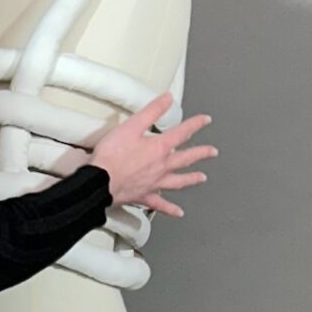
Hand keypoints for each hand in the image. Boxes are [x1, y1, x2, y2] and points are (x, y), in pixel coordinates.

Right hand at [54, 92, 217, 216]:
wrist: (99, 182)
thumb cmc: (112, 155)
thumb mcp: (131, 126)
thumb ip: (151, 111)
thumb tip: (167, 98)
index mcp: (159, 148)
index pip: (182, 133)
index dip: (196, 124)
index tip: (206, 120)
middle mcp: (161, 166)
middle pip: (186, 158)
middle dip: (201, 153)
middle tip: (212, 151)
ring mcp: (154, 183)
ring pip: (178, 181)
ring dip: (191, 179)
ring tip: (202, 178)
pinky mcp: (144, 196)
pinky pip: (161, 204)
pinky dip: (170, 209)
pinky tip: (179, 212)